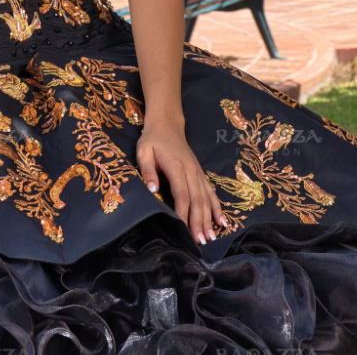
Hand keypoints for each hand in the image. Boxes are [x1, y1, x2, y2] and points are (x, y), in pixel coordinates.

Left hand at [136, 120, 227, 246]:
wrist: (167, 124)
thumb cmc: (152, 139)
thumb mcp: (144, 152)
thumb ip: (147, 171)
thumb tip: (152, 191)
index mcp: (177, 167)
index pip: (182, 196)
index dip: (184, 215)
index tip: (184, 233)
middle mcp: (191, 171)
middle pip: (197, 201)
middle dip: (199, 223)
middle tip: (201, 243)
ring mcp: (198, 172)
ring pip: (206, 199)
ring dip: (209, 219)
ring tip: (211, 238)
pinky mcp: (200, 173)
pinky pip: (211, 192)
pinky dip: (217, 207)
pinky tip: (222, 221)